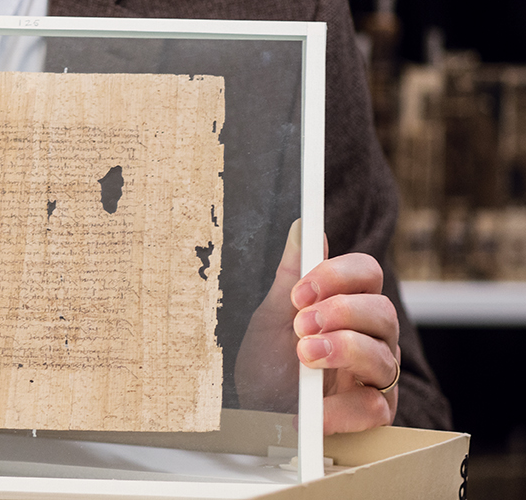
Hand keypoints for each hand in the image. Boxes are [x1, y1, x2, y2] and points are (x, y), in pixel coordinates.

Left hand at [235, 219, 399, 432]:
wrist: (259, 415)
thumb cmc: (269, 363)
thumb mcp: (271, 317)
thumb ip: (290, 276)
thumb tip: (303, 227)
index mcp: (349, 306)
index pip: (367, 273)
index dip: (338, 275)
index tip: (300, 292)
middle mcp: (371, 337)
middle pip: (383, 310)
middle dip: (340, 313)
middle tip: (301, 326)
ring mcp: (376, 376)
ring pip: (384, 355)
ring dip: (342, 350)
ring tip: (305, 356)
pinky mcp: (376, 414)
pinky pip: (374, 405)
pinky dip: (341, 406)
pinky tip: (315, 407)